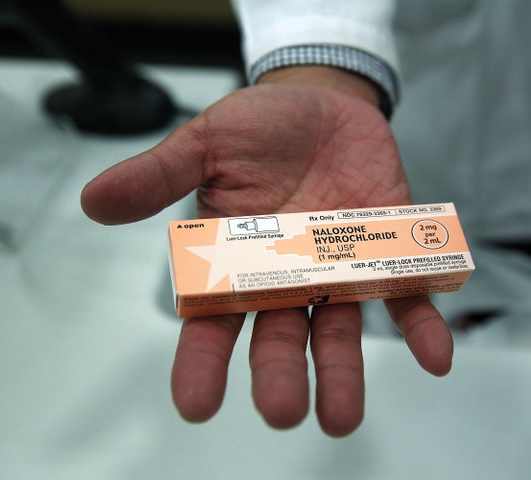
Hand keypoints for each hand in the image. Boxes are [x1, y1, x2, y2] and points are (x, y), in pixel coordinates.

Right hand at [81, 79, 452, 436]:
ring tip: (341, 418)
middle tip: (282, 411)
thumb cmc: (261, 126)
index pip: (213, 323)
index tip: (197, 404)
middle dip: (281, 375)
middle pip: (280, 338)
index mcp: (236, 262)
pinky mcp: (383, 253)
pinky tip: (436, 356)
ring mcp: (337, 271)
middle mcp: (286, 278)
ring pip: (338, 331)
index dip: (203, 363)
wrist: (324, 102)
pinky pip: (404, 298)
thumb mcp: (206, 142)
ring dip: (343, 374)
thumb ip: (159, 174)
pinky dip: (421, 329)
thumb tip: (94, 201)